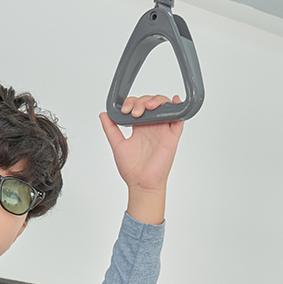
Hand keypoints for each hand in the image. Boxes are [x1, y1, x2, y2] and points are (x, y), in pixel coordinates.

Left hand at [99, 95, 183, 224]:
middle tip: (135, 112)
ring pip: (165, 106)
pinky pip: (179, 119)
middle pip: (151, 102)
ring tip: (148, 107)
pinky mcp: (172, 136)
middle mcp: (152, 126)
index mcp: (140, 127)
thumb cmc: (131, 168)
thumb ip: (111, 129)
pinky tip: (174, 101)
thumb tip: (103, 114)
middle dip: (142, 101)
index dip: (132, 102)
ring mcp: (163, 130)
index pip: (138, 105)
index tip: (125, 109)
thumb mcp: (117, 145)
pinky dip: (178, 108)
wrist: (141, 183)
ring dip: (157, 100)